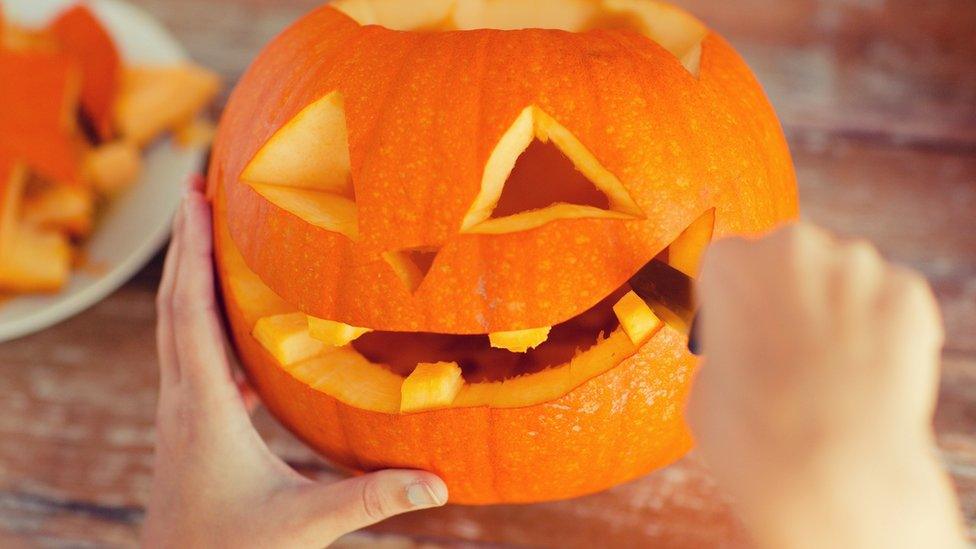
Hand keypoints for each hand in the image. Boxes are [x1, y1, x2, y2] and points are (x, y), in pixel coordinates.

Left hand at [145, 177, 447, 547]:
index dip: (194, 255)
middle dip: (184, 244)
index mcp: (204, 409)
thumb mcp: (303, 525)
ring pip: (177, 327)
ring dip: (189, 276)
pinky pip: (194, 355)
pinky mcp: (190, 425)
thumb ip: (370, 499)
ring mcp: (181, 412)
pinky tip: (237, 323)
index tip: (197, 200)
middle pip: (174, 305)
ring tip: (205, 232)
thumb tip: (439, 485)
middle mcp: (183, 400)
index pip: (192, 314)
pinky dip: (206, 320)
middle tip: (194, 187)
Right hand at [688, 223, 965, 548]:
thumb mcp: (704, 388)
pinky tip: (868, 374)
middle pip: (788, 259)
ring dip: (837, 309)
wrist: (832, 472)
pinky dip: (883, 330)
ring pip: (843, 277)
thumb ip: (724, 351)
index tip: (741, 331)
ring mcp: (857, 266)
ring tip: (832, 371)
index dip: (734, 301)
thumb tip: (745, 354)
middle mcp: (793, 248)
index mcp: (731, 264)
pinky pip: (890, 302)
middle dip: (788, 295)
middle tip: (787, 352)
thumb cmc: (753, 437)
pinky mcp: (908, 294)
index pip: (727, 264)